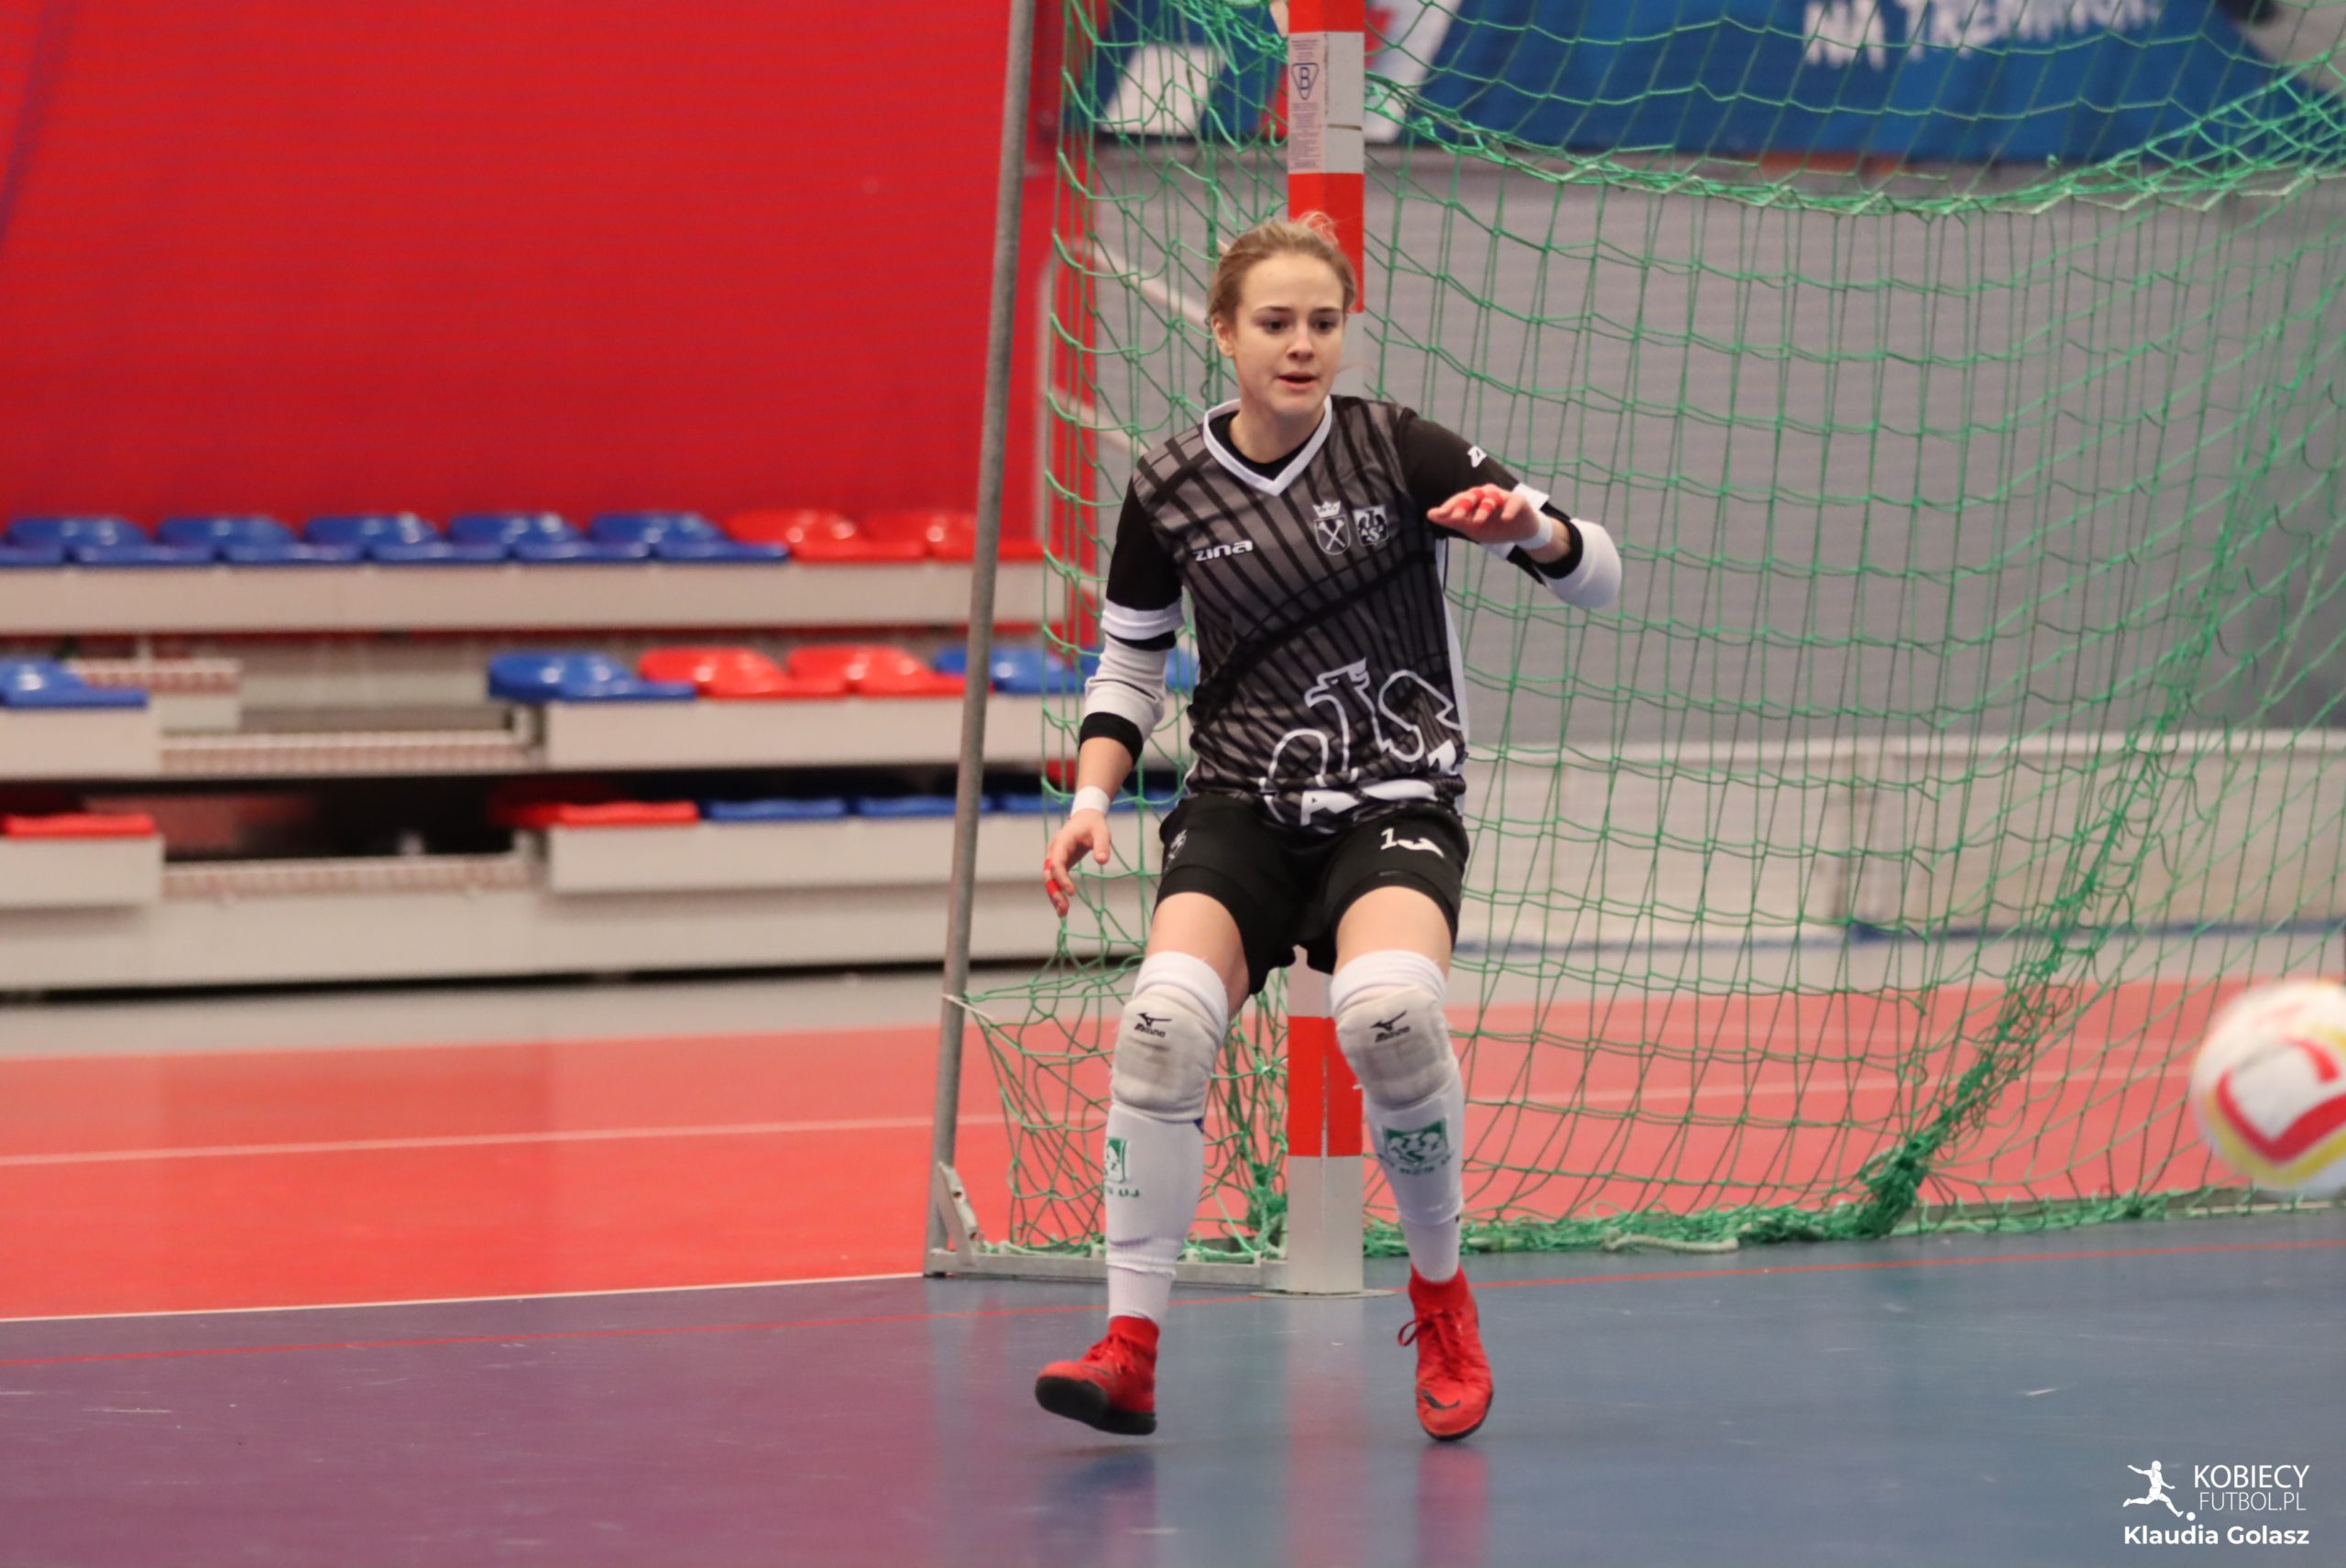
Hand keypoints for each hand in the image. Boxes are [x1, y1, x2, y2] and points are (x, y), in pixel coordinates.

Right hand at [1043, 809, 1111, 916]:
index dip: (1062, 878)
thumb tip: (1102, 861)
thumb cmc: (1094, 825)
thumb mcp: (1102, 832)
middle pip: (1048, 875)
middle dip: (1055, 892)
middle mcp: (1054, 851)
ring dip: (1055, 896)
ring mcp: (1054, 858)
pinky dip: (1058, 893)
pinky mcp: (1060, 864)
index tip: (1072, 892)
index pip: (1056, 863)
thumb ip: (1102, 845)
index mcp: (1061, 842)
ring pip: (1050, 880)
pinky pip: (1055, 880)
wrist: (1086, 817)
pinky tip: (1063, 908)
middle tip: (1064, 909)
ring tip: (1063, 914)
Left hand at [1428, 483, 1545, 546]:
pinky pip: (1513, 503)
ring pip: (1491, 499)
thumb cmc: (1493, 526)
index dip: (1450, 506)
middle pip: (1473, 495)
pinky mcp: (1518, 501)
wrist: (1519, 532)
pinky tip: (1505, 518)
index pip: (1459, 499)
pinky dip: (1509, 510)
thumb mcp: (1471, 527)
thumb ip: (1451, 520)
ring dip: (1484, 510)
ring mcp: (1503, 496)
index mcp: (1474, 499)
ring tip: (1477, 522)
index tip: (1440, 514)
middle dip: (1464, 505)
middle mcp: (1487, 493)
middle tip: (1455, 517)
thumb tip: (1429, 514)